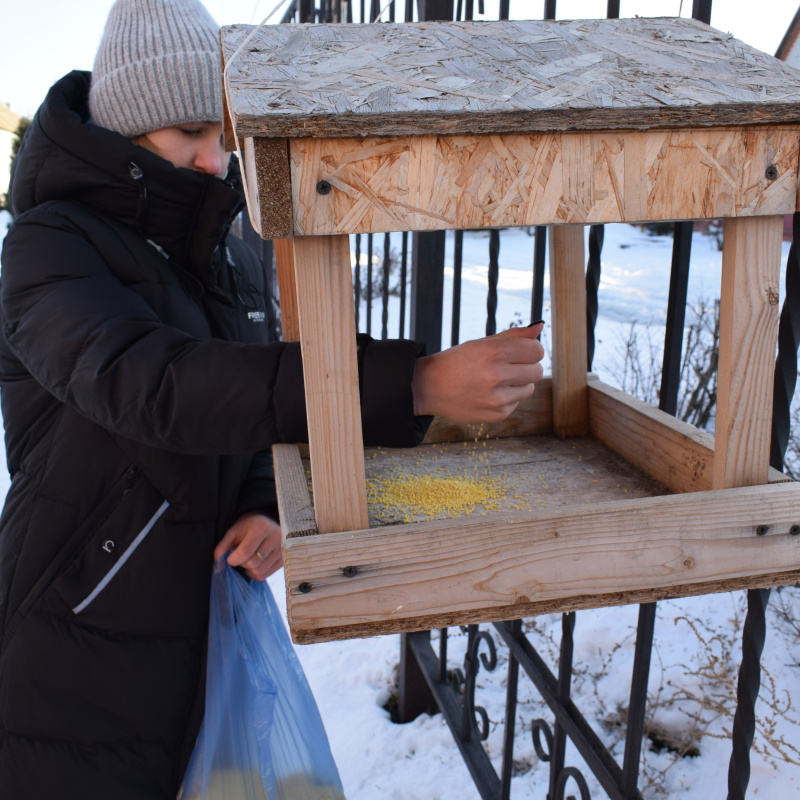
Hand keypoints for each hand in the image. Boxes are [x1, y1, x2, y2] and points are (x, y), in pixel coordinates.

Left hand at [213, 512, 282, 580]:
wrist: (269, 521)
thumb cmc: (249, 526)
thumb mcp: (234, 531)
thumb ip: (223, 547)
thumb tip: (218, 565)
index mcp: (262, 527)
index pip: (244, 552)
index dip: (232, 559)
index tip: (230, 557)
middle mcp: (276, 537)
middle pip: (252, 563)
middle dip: (241, 563)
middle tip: (240, 556)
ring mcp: (283, 549)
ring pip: (259, 571)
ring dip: (248, 569)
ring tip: (248, 558)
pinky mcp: (284, 559)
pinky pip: (265, 575)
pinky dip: (255, 573)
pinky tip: (255, 563)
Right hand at [411, 322, 544, 422]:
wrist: (429, 387)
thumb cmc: (457, 362)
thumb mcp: (481, 343)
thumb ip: (513, 335)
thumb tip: (540, 326)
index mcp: (494, 352)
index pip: (536, 350)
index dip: (530, 350)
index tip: (520, 352)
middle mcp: (496, 375)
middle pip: (538, 371)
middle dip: (528, 367)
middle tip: (509, 366)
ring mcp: (497, 398)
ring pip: (530, 388)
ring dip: (518, 384)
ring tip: (496, 381)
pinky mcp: (496, 414)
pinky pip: (517, 402)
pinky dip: (507, 398)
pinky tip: (488, 393)